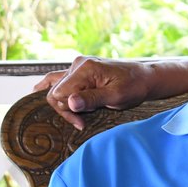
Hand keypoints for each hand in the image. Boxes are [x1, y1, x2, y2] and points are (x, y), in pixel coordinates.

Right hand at [33, 56, 152, 130]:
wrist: (145, 78)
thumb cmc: (134, 86)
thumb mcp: (116, 96)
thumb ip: (92, 99)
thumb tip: (70, 103)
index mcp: (86, 68)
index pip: (59, 94)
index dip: (67, 110)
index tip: (82, 121)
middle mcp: (78, 64)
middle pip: (55, 92)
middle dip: (66, 109)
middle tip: (82, 121)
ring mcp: (79, 66)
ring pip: (55, 87)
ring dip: (64, 103)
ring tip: (80, 114)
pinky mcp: (81, 71)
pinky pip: (59, 80)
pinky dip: (56, 92)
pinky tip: (43, 93)